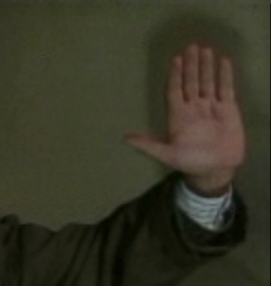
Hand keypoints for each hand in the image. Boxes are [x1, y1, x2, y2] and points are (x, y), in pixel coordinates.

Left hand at [125, 44, 245, 195]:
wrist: (214, 171)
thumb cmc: (190, 162)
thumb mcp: (166, 154)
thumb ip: (148, 145)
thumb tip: (125, 138)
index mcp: (178, 116)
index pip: (175, 90)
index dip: (175, 75)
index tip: (176, 59)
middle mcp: (193, 108)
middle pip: (191, 82)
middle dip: (191, 65)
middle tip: (191, 46)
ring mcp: (210, 108)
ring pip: (208, 82)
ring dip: (206, 67)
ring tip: (205, 50)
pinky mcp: (228, 110)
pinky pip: (226, 89)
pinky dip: (225, 76)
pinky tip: (224, 62)